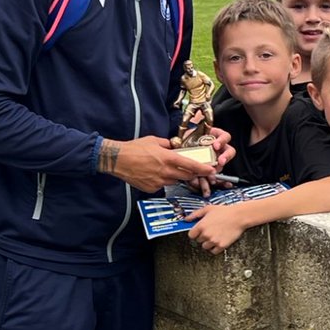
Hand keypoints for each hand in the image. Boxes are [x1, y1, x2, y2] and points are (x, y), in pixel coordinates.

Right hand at [99, 136, 215, 192]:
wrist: (117, 160)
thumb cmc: (134, 148)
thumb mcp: (154, 141)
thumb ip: (167, 144)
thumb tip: (174, 145)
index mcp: (168, 158)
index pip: (191, 165)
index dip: (203, 169)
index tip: (211, 171)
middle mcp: (165, 171)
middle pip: (186, 176)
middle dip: (191, 174)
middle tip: (193, 172)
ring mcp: (159, 181)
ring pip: (174, 181)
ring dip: (174, 176)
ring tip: (164, 169)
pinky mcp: (151, 188)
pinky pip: (162, 185)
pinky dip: (161, 181)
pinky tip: (152, 174)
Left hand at [179, 127, 236, 194]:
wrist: (184, 150)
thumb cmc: (189, 140)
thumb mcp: (188, 135)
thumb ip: (187, 137)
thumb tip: (177, 143)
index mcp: (216, 137)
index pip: (224, 137)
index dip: (222, 141)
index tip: (216, 146)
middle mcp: (219, 148)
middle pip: (229, 151)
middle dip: (226, 157)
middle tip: (221, 161)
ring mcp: (216, 159)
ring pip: (222, 164)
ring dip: (219, 169)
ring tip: (214, 175)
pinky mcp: (212, 169)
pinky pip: (214, 174)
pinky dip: (211, 179)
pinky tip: (208, 183)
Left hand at [186, 203, 247, 253]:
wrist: (239, 216)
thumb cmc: (225, 211)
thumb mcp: (208, 209)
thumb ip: (195, 214)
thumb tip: (186, 219)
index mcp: (201, 226)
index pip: (191, 235)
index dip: (195, 233)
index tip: (199, 231)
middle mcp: (206, 234)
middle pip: (199, 241)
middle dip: (203, 237)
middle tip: (210, 231)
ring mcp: (213, 241)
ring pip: (205, 247)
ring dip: (209, 243)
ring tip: (215, 235)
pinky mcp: (221, 246)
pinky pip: (214, 251)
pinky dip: (215, 248)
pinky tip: (218, 241)